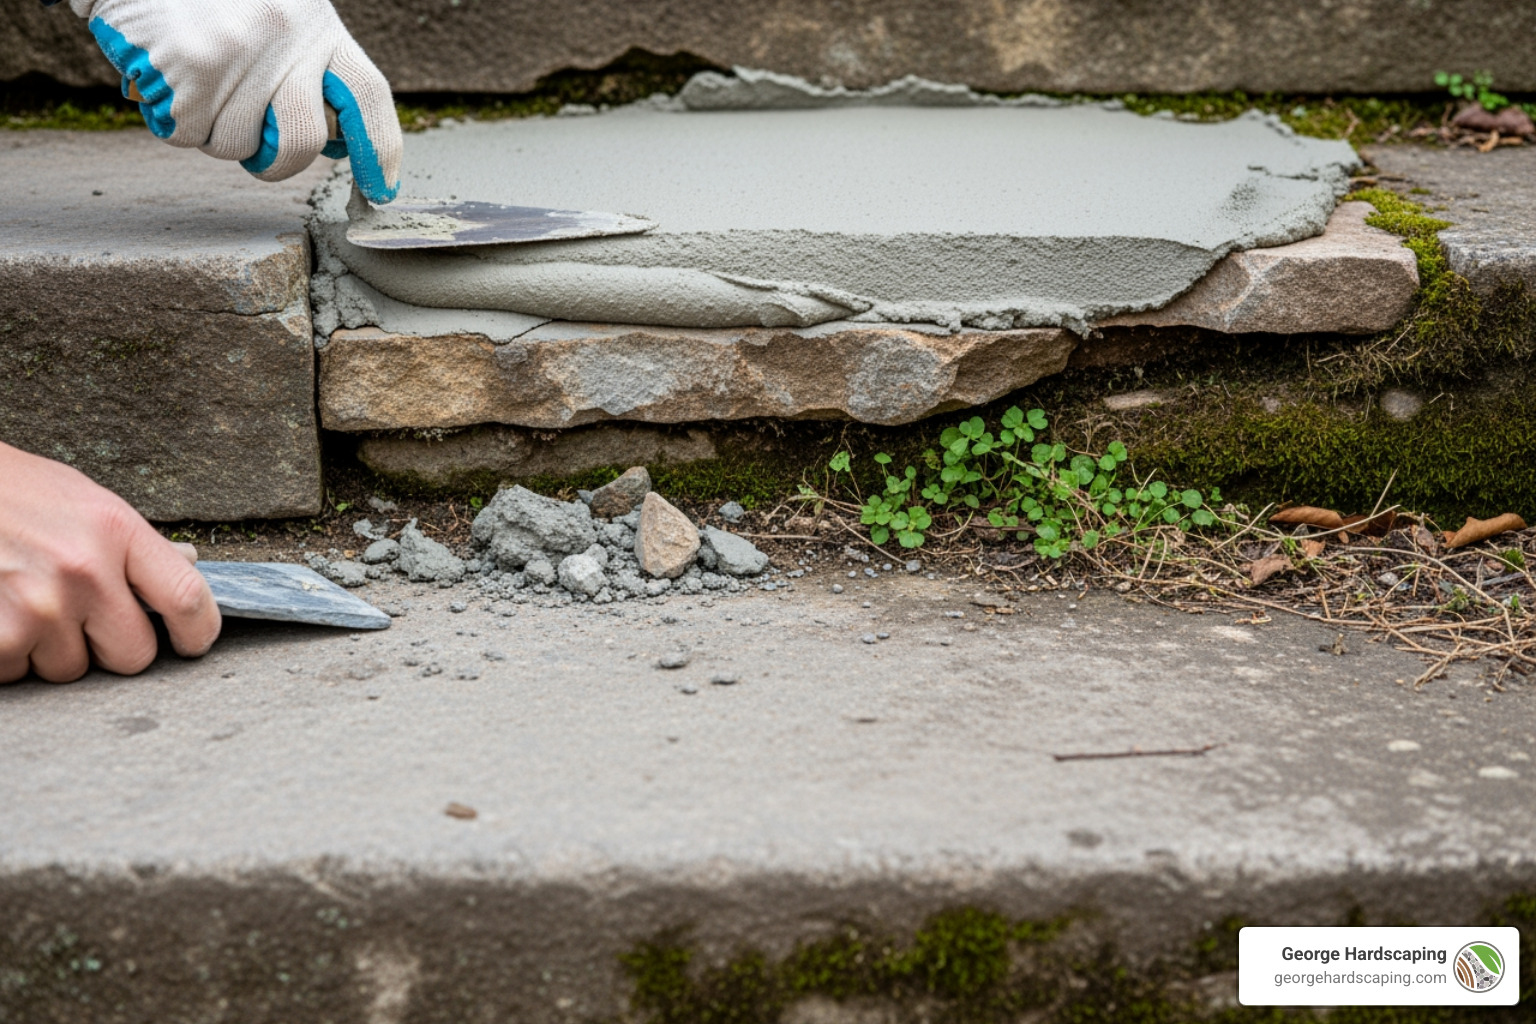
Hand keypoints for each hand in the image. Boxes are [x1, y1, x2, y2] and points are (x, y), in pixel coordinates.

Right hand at [0, 443, 220, 682]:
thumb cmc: (13, 493)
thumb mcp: (84, 501)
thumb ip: (134, 543)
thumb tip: (188, 565)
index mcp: (115, 531)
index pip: (187, 599)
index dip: (198, 632)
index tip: (192, 642)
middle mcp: (83, 571)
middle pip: (133, 656)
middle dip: (110, 647)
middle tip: (82, 618)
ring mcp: (36, 607)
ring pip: (68, 670)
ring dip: (49, 649)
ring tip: (23, 601)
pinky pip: (16, 672)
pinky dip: (7, 655)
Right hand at [66, 0, 401, 202]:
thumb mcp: (278, 14)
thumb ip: (307, 68)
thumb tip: (332, 142)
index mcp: (318, 24)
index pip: (368, 97)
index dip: (379, 150)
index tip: (380, 189)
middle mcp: (289, 37)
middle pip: (303, 142)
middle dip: (276, 162)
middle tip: (251, 143)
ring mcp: (242, 51)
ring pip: (236, 145)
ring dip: (210, 131)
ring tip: (193, 78)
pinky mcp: (193, 66)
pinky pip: (187, 135)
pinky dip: (169, 118)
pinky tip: (163, 74)